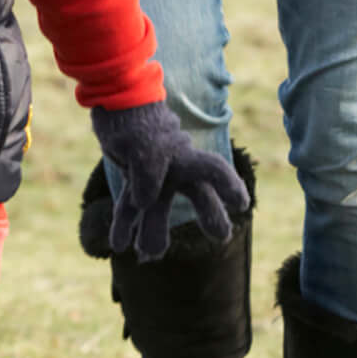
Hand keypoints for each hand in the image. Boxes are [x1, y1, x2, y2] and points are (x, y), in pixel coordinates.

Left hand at [89, 102, 247, 262]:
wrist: (115, 101)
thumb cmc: (135, 118)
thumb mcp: (140, 141)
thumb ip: (146, 171)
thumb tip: (144, 202)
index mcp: (184, 156)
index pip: (214, 171)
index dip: (230, 187)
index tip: (241, 204)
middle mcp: (175, 168)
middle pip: (198, 195)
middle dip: (210, 216)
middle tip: (221, 236)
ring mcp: (155, 175)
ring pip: (159, 208)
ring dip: (155, 232)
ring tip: (148, 256)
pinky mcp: (134, 180)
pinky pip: (131, 207)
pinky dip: (124, 225)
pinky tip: (118, 245)